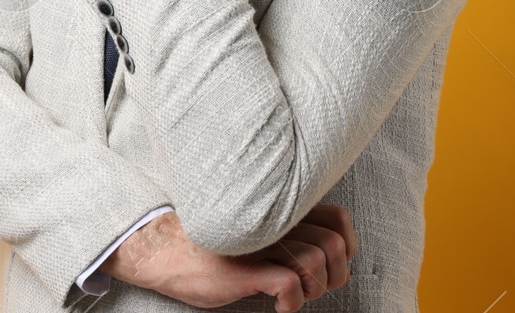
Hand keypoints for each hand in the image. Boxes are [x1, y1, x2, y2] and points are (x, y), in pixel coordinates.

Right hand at [101, 206, 356, 311]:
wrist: (168, 252)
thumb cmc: (214, 248)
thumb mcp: (258, 234)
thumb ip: (288, 232)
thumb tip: (328, 256)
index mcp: (282, 211)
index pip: (338, 219)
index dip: (346, 245)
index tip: (333, 264)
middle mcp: (276, 222)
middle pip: (333, 245)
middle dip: (334, 275)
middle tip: (313, 288)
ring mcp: (262, 244)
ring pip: (316, 263)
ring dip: (312, 289)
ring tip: (293, 297)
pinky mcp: (247, 269)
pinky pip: (291, 286)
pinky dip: (292, 303)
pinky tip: (278, 307)